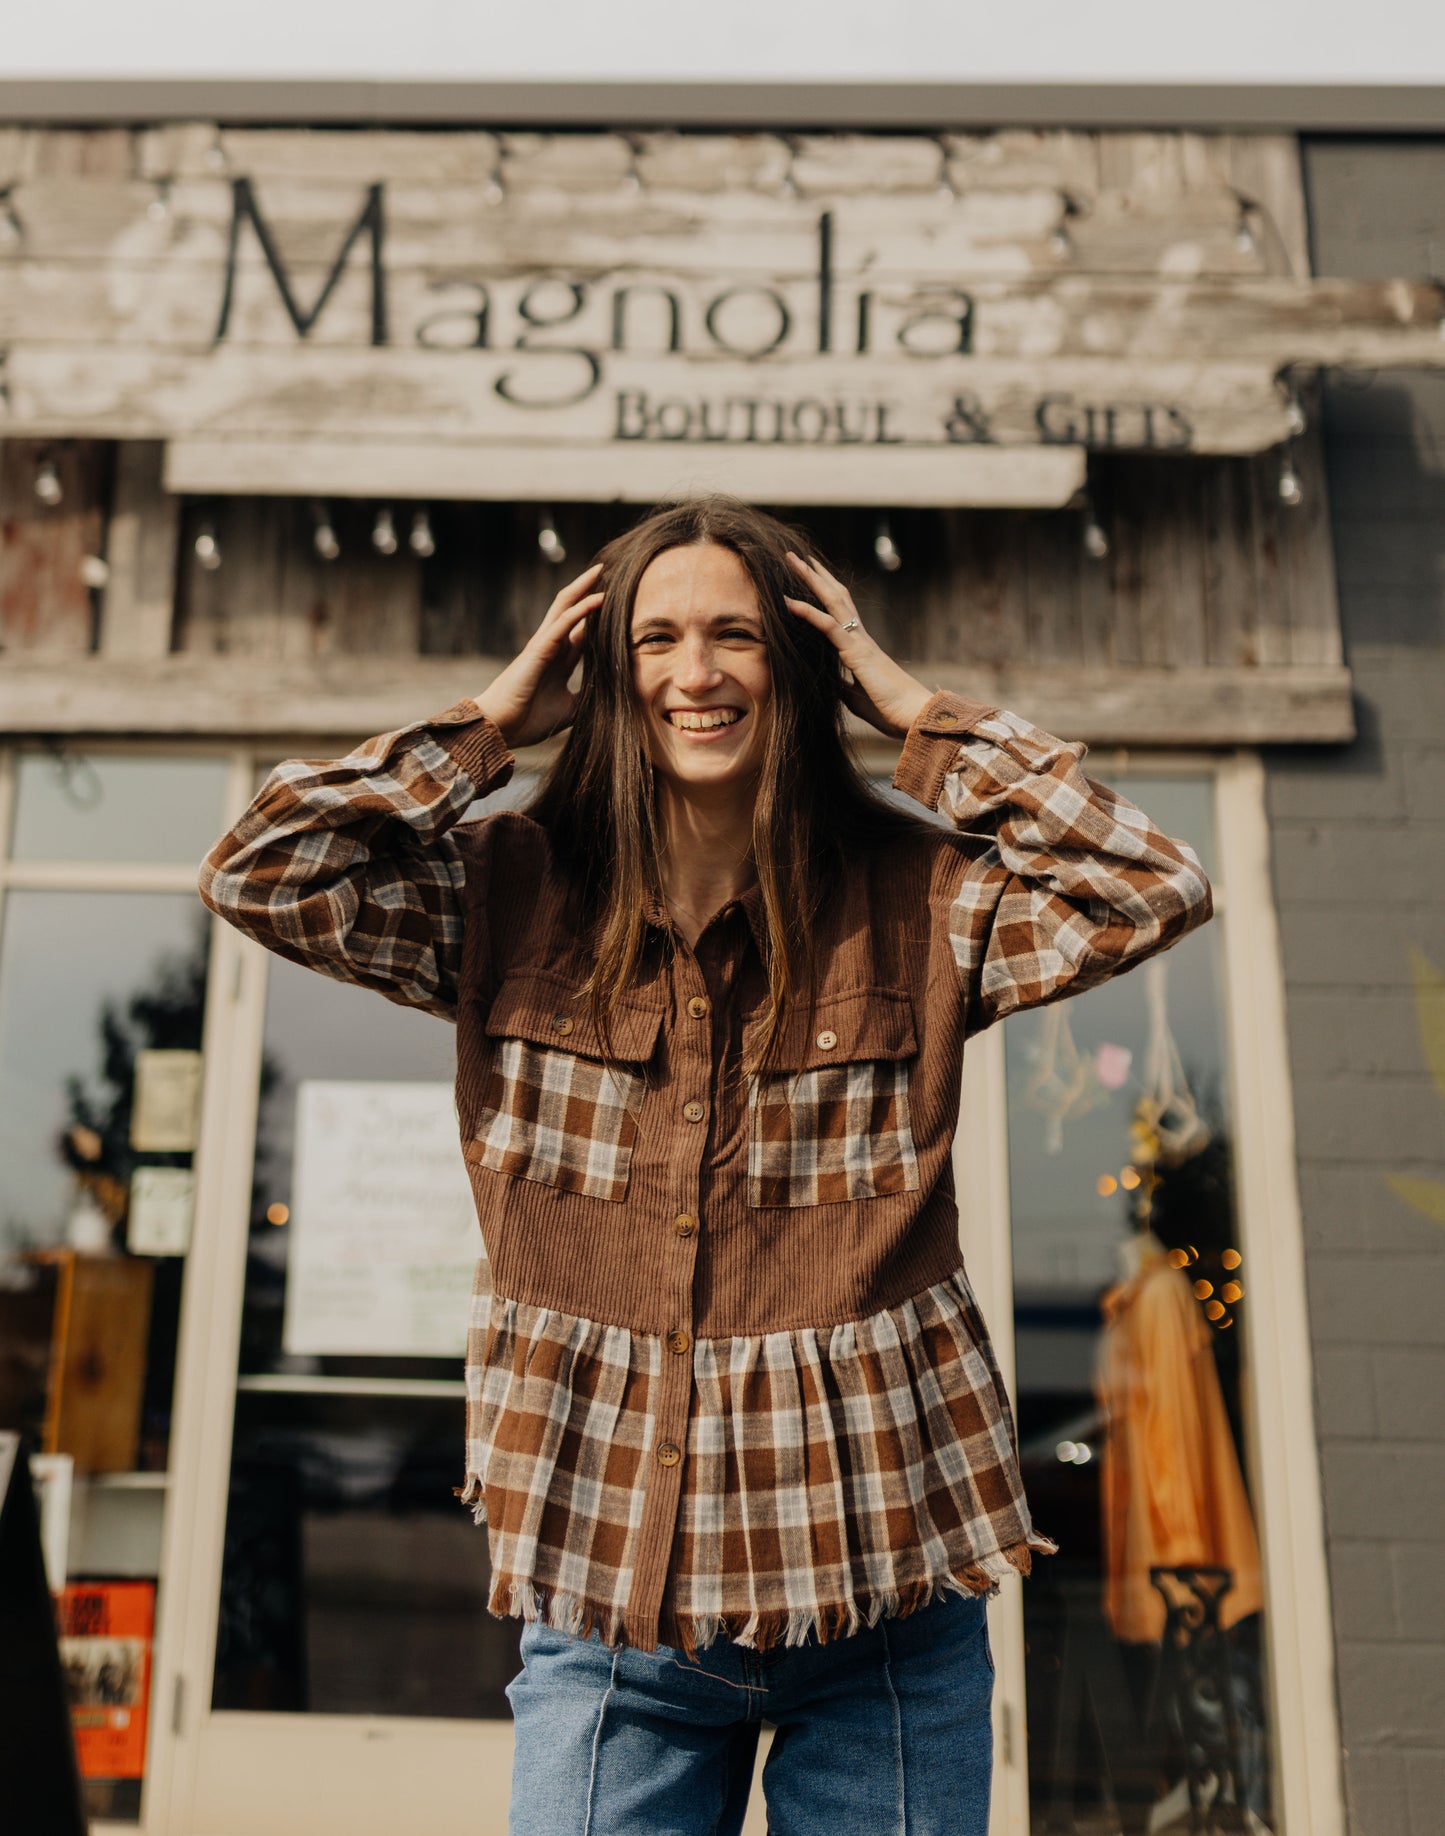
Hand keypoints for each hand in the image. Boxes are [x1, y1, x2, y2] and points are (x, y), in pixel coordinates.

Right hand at [474, 564, 602, 747]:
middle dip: (589, 591)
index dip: (599, 617)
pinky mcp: (538, 649)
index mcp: (559, 660)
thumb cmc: (529, 720)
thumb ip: (587, 698)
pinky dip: (580, 610)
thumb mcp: (570, 710)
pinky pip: (562, 623)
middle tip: (611, 575)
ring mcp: (544, 645)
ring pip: (565, 607)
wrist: (503, 729)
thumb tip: (611, 698)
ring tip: (601, 571)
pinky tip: (598, 599)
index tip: (621, 604)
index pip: (583, 631)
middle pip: (573, 610)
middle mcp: (552, 647)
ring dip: (584, 588)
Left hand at [783, 552, 931, 737]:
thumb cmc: (890, 709)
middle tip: (796, 556)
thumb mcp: (856, 697)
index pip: (840, 612)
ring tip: (792, 560)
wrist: (913, 716)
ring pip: (832, 601)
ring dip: (810, 580)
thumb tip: (830, 682)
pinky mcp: (857, 653)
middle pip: (835, 597)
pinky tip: (787, 602)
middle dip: (815, 576)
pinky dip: (807, 612)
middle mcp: (860, 637)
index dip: (825, 592)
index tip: (811, 575)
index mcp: (860, 647)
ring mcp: (859, 642)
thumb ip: (842, 685)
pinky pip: (829, 626)